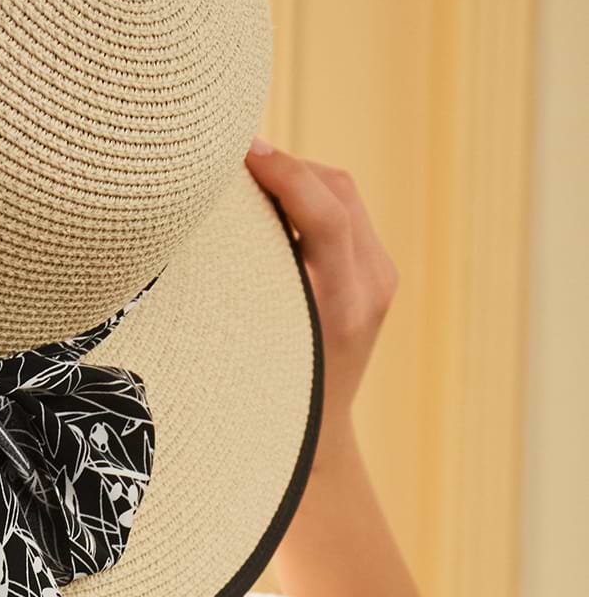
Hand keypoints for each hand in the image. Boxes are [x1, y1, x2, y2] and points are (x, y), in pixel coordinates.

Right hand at [245, 140, 398, 438]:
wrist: (317, 443)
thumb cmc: (269, 402)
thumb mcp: (250, 346)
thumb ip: (245, 284)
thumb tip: (216, 218)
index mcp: (346, 304)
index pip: (325, 213)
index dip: (284, 173)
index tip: (241, 153)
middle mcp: (373, 285)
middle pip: (338, 190)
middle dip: (288, 165)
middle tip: (236, 158)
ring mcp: (380, 278)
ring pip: (343, 195)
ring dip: (297, 177)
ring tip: (250, 176)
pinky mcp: (377, 275)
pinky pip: (344, 214)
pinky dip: (307, 197)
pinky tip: (270, 202)